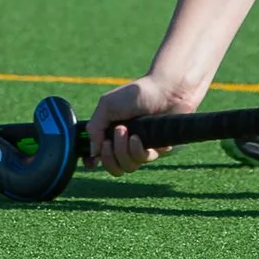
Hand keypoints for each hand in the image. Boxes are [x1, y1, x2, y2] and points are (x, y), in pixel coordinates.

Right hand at [84, 72, 198, 175]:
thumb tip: (93, 151)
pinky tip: (137, 137)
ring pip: (127, 166)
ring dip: (122, 150)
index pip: (101, 155)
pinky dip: (136, 150)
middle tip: (109, 141)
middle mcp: (126, 143)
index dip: (96, 160)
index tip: (93, 159)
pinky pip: (142, 160)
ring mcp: (141, 148)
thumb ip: (95, 127)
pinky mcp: (157, 150)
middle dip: (108, 157)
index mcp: (112, 132)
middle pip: (113, 167)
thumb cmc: (136, 94)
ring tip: (125, 131)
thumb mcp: (107, 105)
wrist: (165, 91)